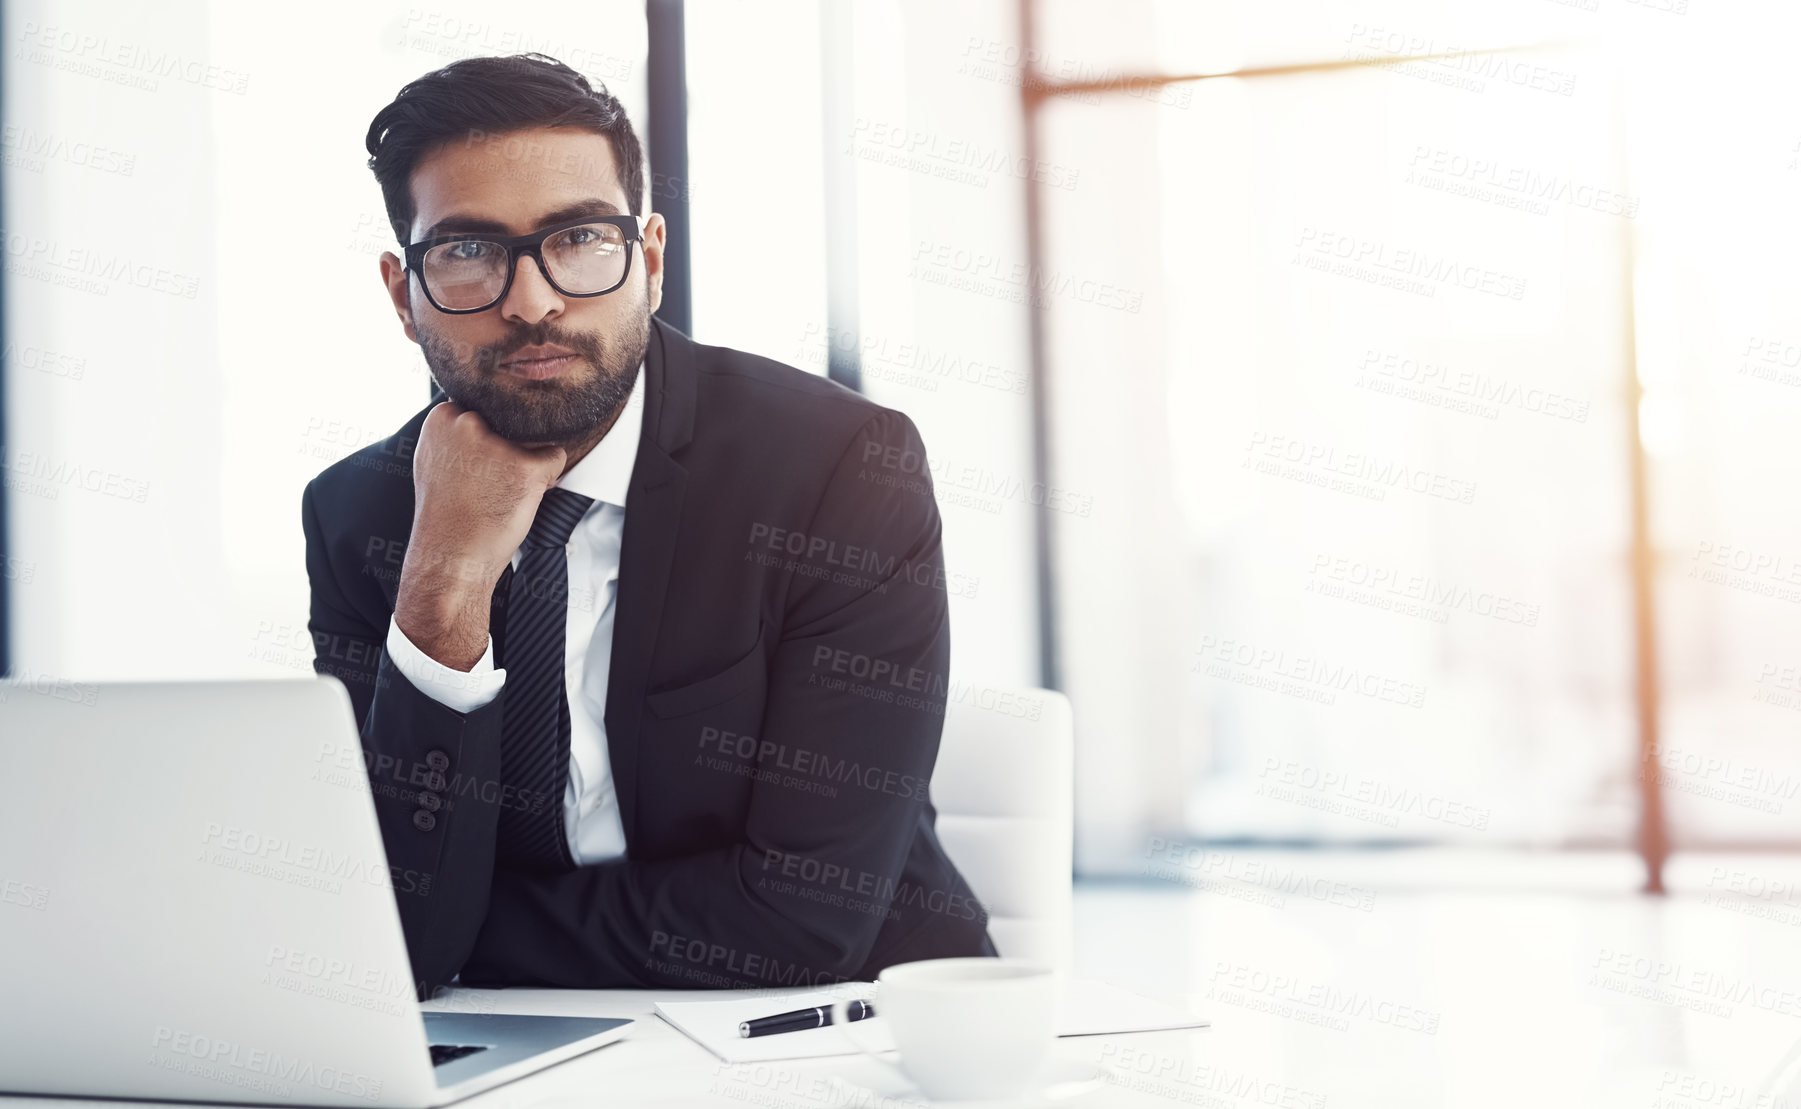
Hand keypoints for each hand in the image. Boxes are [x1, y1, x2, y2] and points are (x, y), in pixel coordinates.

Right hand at [395, 402, 565, 670]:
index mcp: (441, 418)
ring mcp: (497, 444)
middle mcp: (467, 423)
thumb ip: (455, 433)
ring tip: (499, 494)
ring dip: (525, 464)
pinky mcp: (525, 468)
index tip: (474, 466)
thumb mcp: (435, 460)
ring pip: (532, 439)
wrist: (450, 559)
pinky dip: (547, 480)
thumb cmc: (446, 517)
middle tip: (487, 484)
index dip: (486, 439)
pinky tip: (520, 499)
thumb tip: (478, 415)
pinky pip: (555, 458)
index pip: (482, 408)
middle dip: (507, 448)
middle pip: (509, 420)